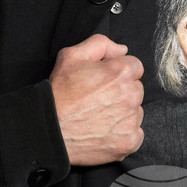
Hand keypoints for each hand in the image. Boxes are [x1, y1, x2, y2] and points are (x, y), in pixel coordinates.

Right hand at [49, 34, 144, 165]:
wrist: (49, 129)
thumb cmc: (59, 93)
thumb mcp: (72, 56)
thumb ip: (100, 44)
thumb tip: (122, 50)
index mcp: (121, 72)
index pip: (135, 67)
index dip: (118, 72)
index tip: (105, 81)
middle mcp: (131, 95)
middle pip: (137, 89)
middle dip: (122, 91)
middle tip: (99, 98)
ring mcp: (131, 120)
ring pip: (136, 111)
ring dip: (124, 112)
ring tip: (100, 115)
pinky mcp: (129, 141)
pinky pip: (136, 133)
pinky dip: (124, 133)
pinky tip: (105, 130)